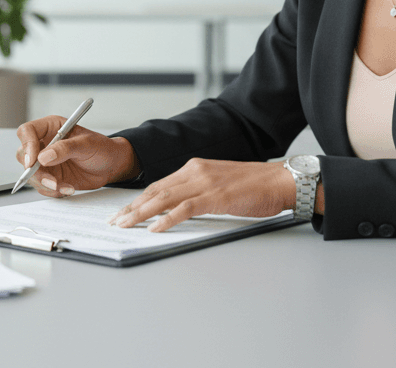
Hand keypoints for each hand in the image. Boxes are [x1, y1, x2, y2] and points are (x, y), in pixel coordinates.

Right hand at [15, 116, 139, 197]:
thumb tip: (44, 156)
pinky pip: (42, 187)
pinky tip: (69, 188)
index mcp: (51, 128)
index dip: (27, 145)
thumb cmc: (101, 148)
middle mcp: (44, 144)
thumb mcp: (87, 144)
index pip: (27, 132)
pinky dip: (53, 191)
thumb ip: (65, 148)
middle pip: (24, 155)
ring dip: (46, 184)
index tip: (33, 161)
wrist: (111, 166)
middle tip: (51, 180)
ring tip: (65, 186)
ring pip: (31, 174)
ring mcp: (46, 162)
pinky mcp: (50, 177)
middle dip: (35, 171)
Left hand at [107, 159, 295, 231]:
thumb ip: (198, 190)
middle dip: (132, 207)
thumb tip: (178, 208)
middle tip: (115, 220)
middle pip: (155, 190)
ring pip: (164, 198)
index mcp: (195, 167)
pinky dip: (167, 219)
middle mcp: (195, 171)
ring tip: (126, 224)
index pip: (159, 184)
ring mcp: (205, 183)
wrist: (280, 181)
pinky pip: (184, 209)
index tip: (124, 210)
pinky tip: (155, 228)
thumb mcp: (219, 184)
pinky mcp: (216, 196)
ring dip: (141, 213)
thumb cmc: (254, 186)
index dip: (138, 198)